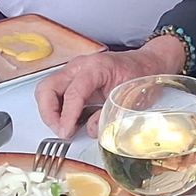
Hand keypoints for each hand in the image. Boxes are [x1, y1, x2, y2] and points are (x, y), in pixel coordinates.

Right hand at [34, 35, 185, 138]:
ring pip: (46, 90)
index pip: (73, 92)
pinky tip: (70, 119)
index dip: (67, 116)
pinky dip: (56, 108)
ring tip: (65, 127)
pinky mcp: (73, 78)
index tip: (66, 132)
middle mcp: (80, 66)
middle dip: (50, 114)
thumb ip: (109, 114)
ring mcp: (74, 70)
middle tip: (62, 131)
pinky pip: (54, 93)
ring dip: (50, 112)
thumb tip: (91, 129)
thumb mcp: (130, 98)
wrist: (148, 63)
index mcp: (96, 67)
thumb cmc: (141, 75)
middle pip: (48, 88)